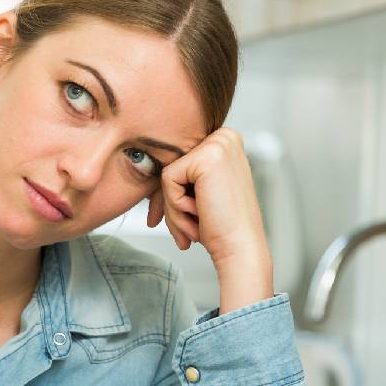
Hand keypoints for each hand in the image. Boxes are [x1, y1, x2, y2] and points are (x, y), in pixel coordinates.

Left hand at [145, 127, 273, 313]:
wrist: (240, 249)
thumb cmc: (220, 226)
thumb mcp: (201, 191)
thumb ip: (183, 172)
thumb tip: (145, 162)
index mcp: (224, 141)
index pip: (179, 163)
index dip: (174, 196)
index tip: (184, 220)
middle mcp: (225, 137)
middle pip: (172, 167)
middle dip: (171, 204)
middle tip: (187, 232)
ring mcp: (218, 144)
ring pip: (168, 175)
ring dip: (174, 209)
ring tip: (194, 227)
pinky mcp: (206, 158)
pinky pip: (167, 180)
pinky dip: (176, 205)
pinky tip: (199, 216)